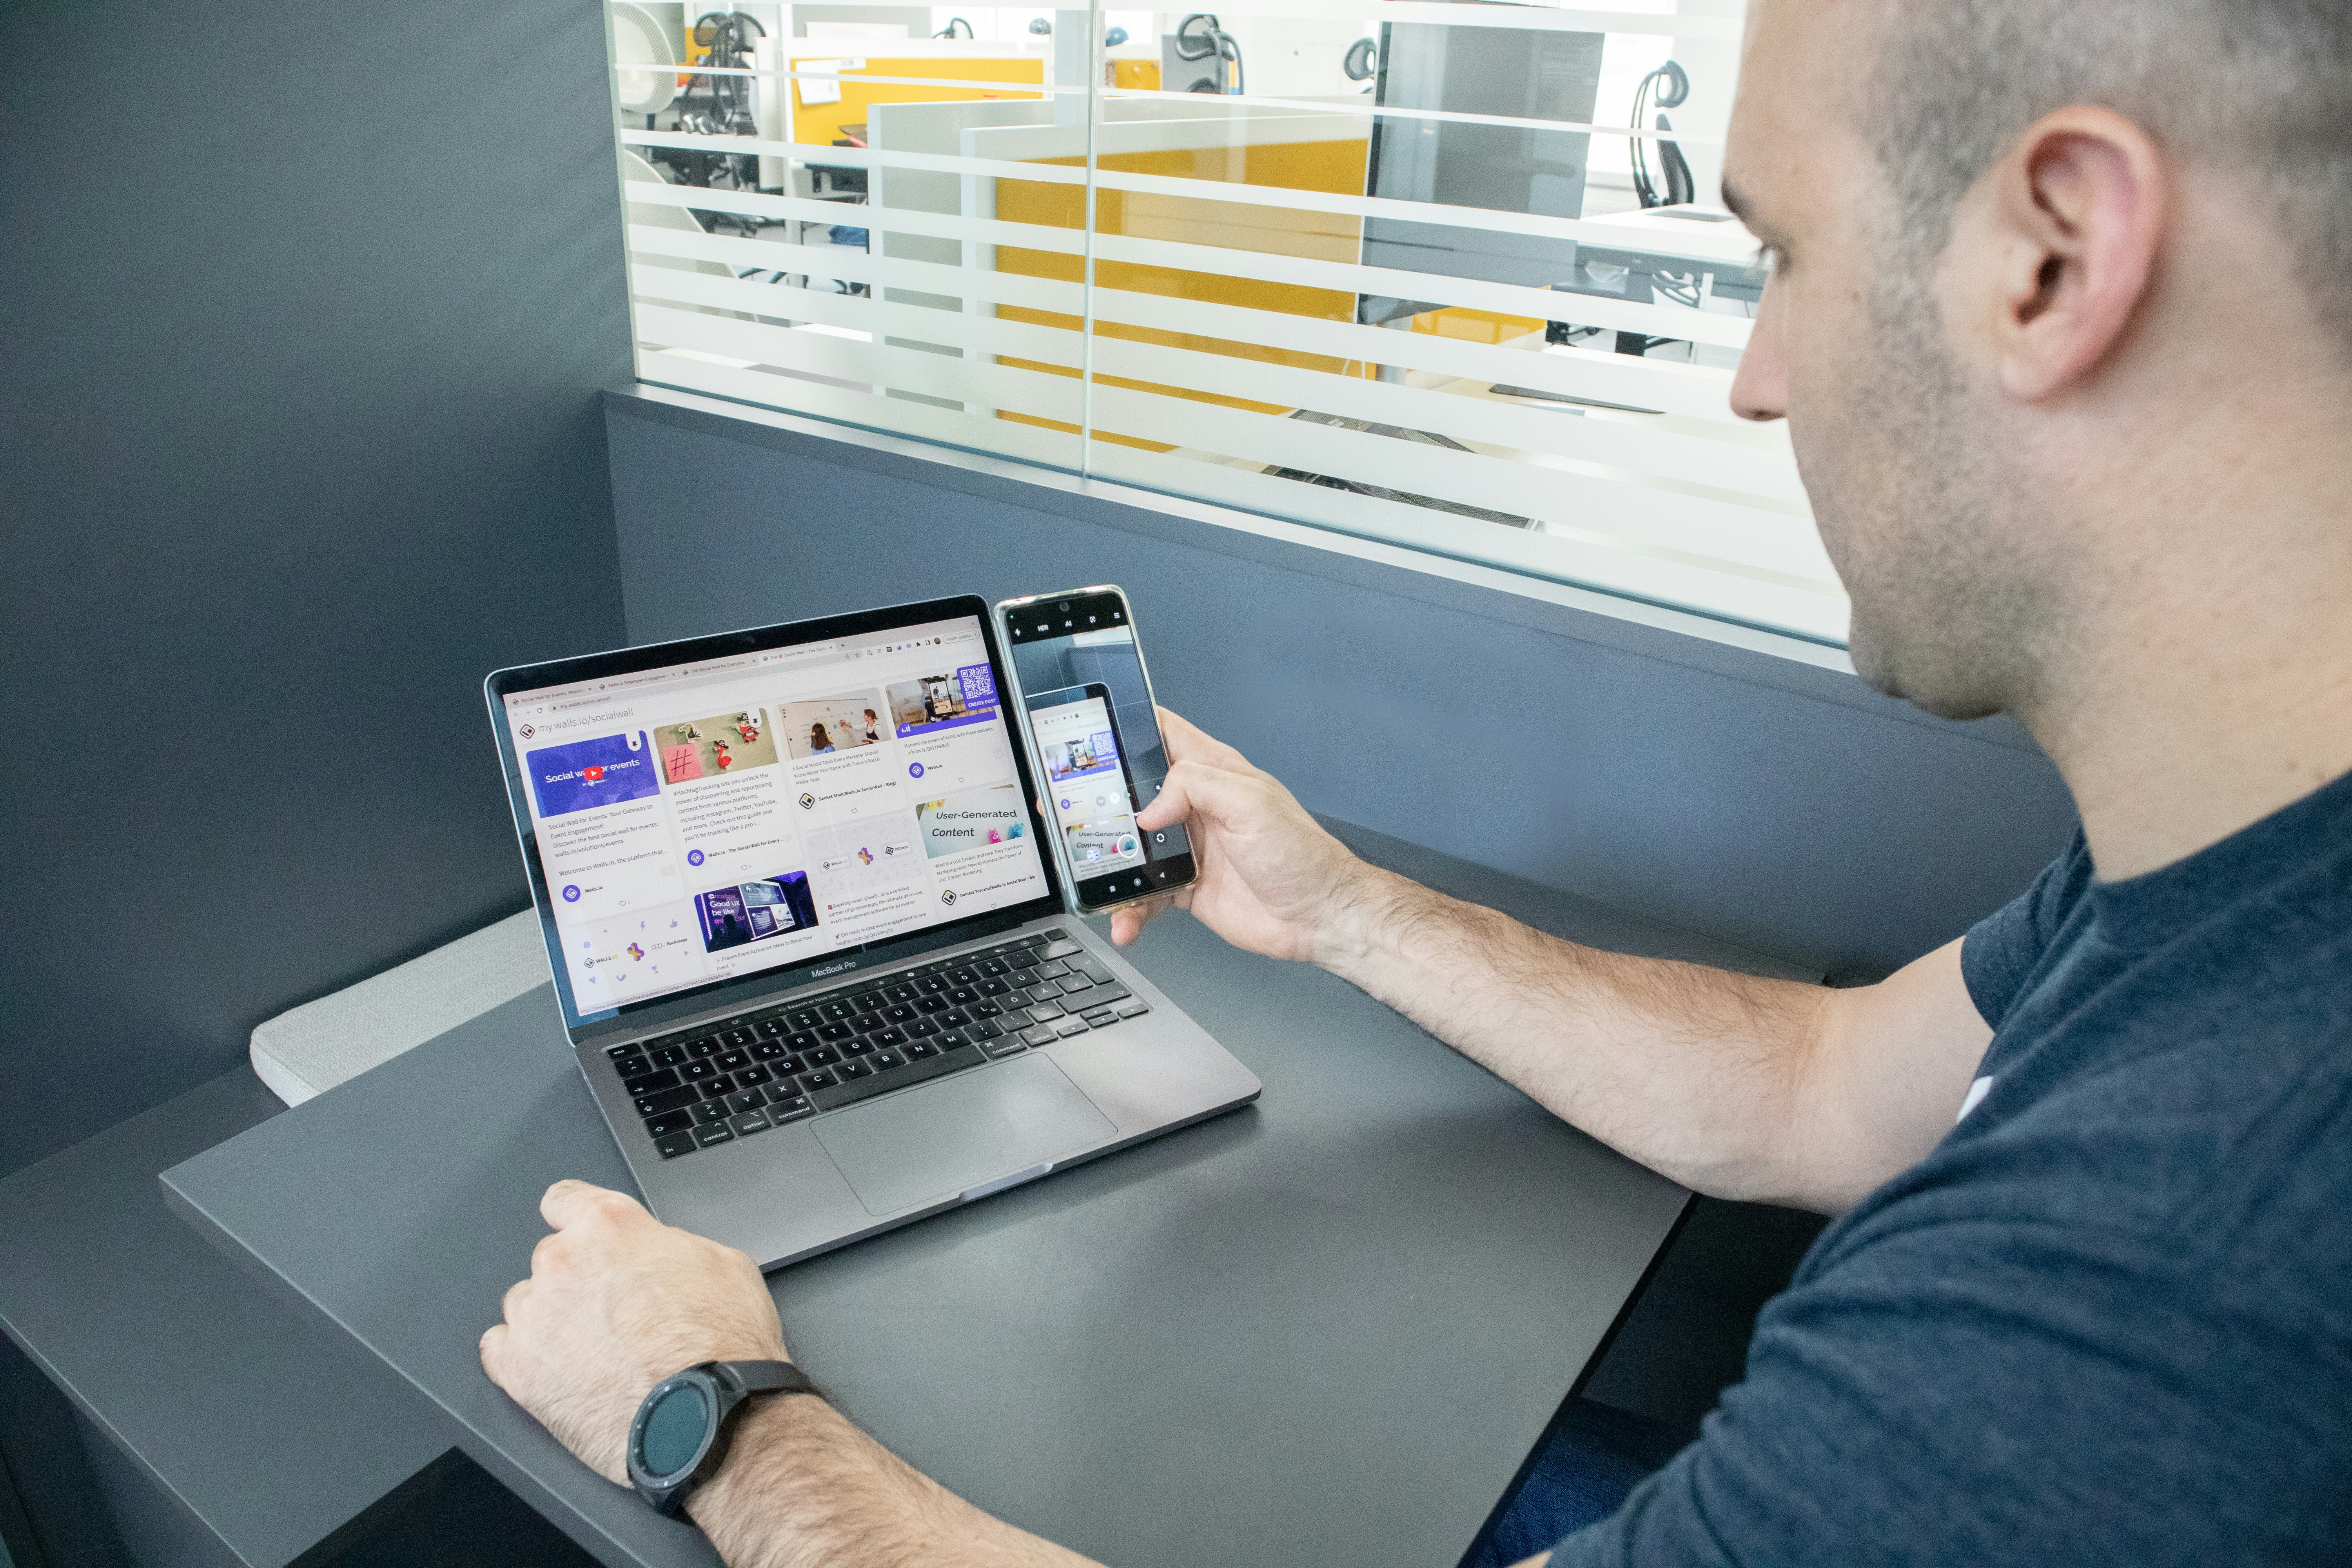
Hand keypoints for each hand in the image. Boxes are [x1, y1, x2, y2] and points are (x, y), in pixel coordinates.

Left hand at [480, 1180, 787, 1484]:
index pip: (564, 1200)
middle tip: (616, 1312)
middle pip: (551, 1258)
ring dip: (551, 1319)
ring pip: (524, 1304)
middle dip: (579, 1279)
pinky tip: (558, 1370)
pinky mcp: (518, 1372)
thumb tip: (658, 1255)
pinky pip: (498, 1350)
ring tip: (592, 1351)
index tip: (584, 1240)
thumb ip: (670, 1247)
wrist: (708, 1418)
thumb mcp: (722, 1264)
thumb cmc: (723, 1345)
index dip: (577, 1220)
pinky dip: (522, 1358)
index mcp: (609, 1227)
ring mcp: (536, 1318)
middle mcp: (562, 1263)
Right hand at [1118, 710, 1378, 960]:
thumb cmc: (1301, 854)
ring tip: (1096, 881)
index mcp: (1213, 773)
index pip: (1164, 735)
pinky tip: (1126, 920)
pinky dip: (1130, 908)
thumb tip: (1148, 806)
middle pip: (1135, 794)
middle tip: (1076, 817)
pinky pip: (1145, 894)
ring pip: (1134, 848)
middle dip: (1104, 804)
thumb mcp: (1250, 803)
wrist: (1318, 916)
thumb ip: (1194, 787)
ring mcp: (1190, 847)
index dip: (1129, 728)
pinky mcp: (1187, 885)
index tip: (1093, 737)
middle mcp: (1197, 807)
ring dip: (1112, 866)